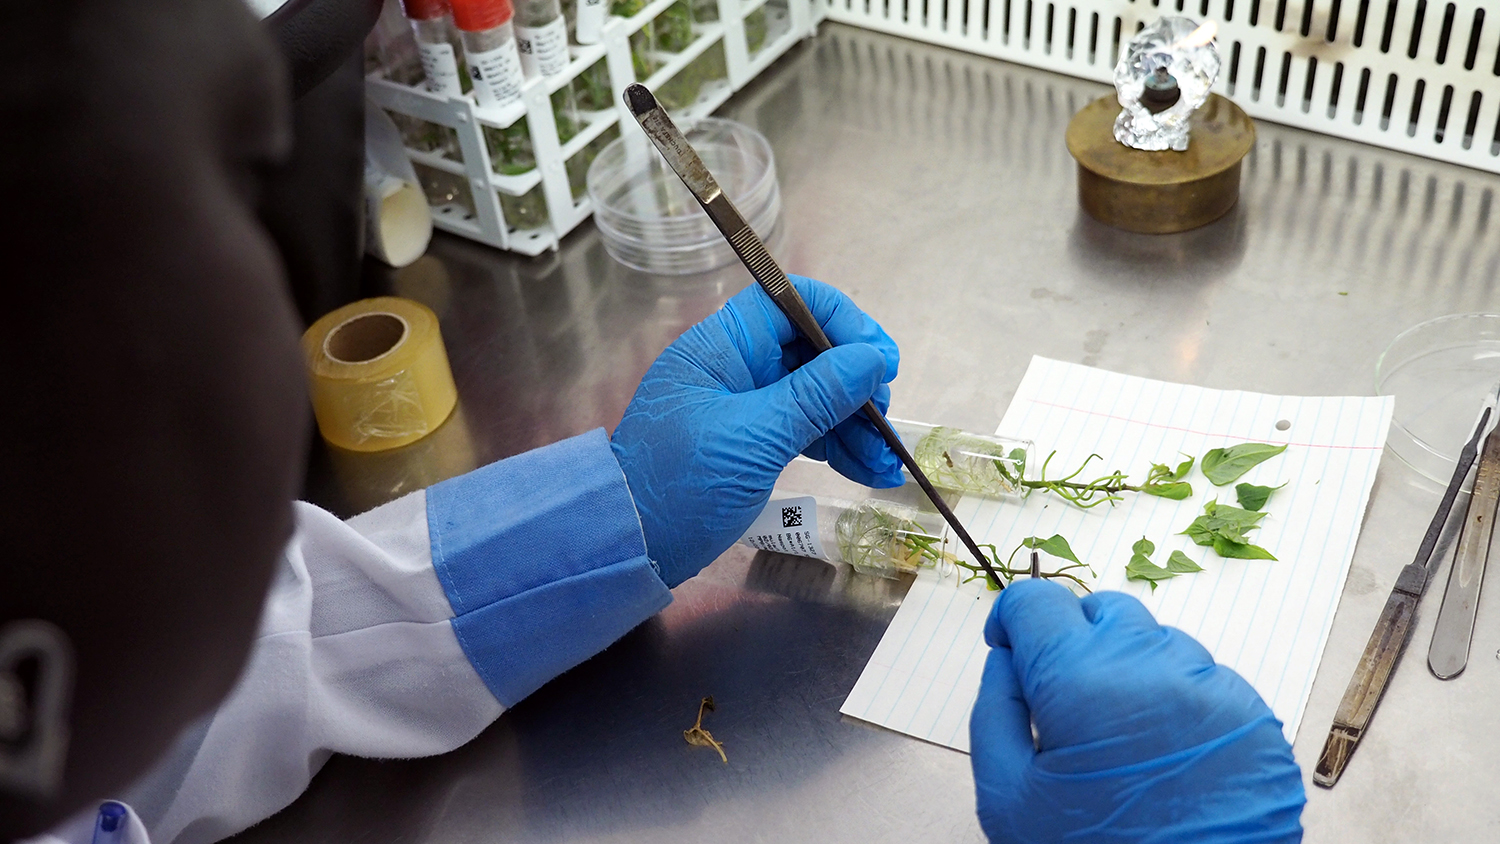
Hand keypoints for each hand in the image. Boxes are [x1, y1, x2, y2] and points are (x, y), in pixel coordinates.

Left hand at [611, 275, 902, 586]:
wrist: (630, 547)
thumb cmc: (679, 485)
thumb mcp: (754, 439)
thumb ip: (815, 396)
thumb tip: (871, 359)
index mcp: (723, 347)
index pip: (792, 302)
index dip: (843, 323)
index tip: (880, 361)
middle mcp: (736, 367)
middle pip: (812, 351)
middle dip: (856, 381)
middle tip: (884, 417)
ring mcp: (745, 406)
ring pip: (816, 395)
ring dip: (856, 422)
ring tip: (887, 459)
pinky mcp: (752, 443)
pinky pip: (806, 431)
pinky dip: (838, 446)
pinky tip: (872, 469)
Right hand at [970, 580, 1304, 842]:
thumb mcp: (1007, 797)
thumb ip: (993, 711)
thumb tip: (1006, 661)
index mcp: (1082, 682)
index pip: (1038, 602)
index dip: (1013, 619)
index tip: (1011, 646)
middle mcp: (1152, 667)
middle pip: (1100, 611)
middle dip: (1072, 642)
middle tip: (1066, 704)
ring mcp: (1210, 688)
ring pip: (1155, 642)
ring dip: (1127, 670)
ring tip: (1120, 738)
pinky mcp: (1251, 714)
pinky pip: (1203, 679)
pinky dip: (1175, 700)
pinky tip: (1163, 753)